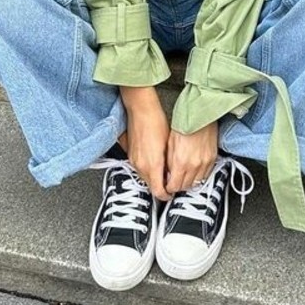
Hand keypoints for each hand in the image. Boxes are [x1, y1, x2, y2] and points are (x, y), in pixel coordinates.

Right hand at [120, 86, 169, 201]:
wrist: (141, 109)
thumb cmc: (156, 122)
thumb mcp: (170, 145)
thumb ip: (170, 164)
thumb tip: (174, 175)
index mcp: (152, 165)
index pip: (159, 192)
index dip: (167, 195)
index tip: (172, 193)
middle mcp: (141, 166)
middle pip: (151, 187)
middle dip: (161, 187)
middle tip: (171, 182)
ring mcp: (134, 161)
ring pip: (145, 178)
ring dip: (154, 178)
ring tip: (164, 170)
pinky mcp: (131, 155)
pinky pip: (140, 169)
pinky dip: (148, 169)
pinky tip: (155, 160)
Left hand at [166, 123, 218, 194]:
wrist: (198, 115)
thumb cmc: (183, 125)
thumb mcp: (169, 145)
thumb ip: (169, 163)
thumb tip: (168, 174)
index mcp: (180, 162)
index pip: (174, 186)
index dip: (169, 188)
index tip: (168, 186)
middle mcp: (194, 165)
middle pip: (185, 187)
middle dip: (179, 186)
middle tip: (175, 182)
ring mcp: (205, 163)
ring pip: (197, 183)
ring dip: (189, 182)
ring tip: (184, 177)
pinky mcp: (212, 159)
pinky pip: (206, 175)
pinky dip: (199, 176)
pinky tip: (194, 171)